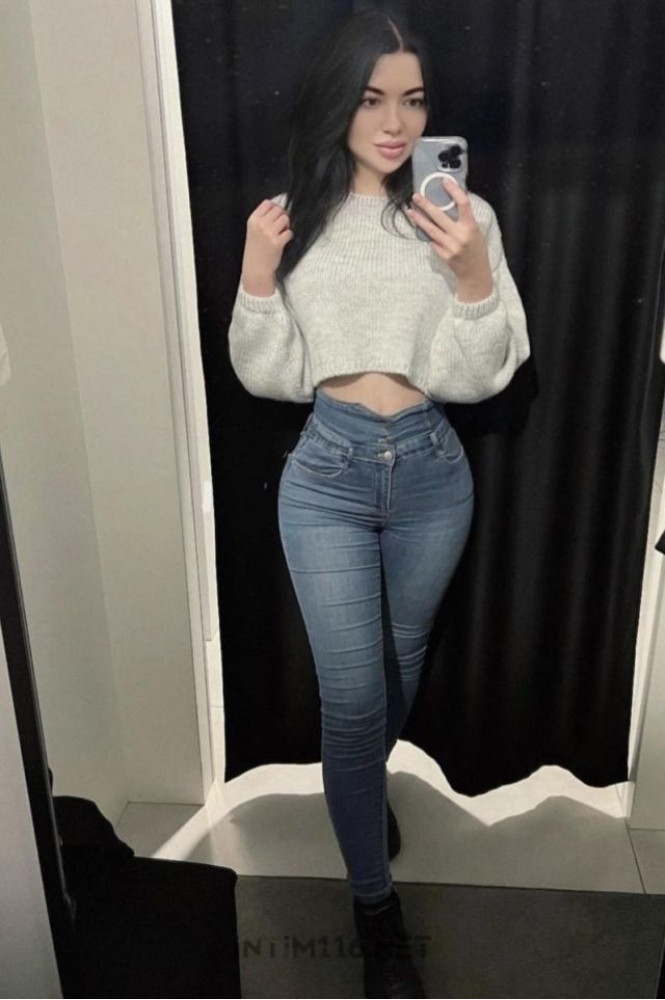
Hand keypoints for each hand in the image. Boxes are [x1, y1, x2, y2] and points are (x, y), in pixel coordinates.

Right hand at [241, 198, 293, 283]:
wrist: (256, 268)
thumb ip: (263, 218)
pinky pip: (289, 232)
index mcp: (253, 220)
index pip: (268, 203)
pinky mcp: (277, 243)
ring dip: (286, 225)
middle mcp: (260, 224)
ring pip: (285, 218)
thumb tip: (280, 208)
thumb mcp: (253, 230)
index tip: (276, 216)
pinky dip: (289, 236)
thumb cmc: (256, 249)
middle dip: (282, 216)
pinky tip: (283, 241)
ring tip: (281, 233)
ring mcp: (268, 233)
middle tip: (281, 226)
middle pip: (279, 209)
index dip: (275, 207)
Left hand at [406, 177, 492, 297]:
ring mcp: (450, 246)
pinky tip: (418, 227)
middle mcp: (460, 236)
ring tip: (410, 211)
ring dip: (419, 219)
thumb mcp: (476, 232)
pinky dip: (425, 234)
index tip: (444, 181)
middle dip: (426, 205)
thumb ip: (465, 219)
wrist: (475, 273)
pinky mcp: (443, 255)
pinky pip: (431, 242)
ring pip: (431, 230)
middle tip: (416, 196)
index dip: (454, 191)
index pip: (463, 204)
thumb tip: (452, 201)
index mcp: (471, 227)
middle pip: (439, 216)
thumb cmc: (477, 250)